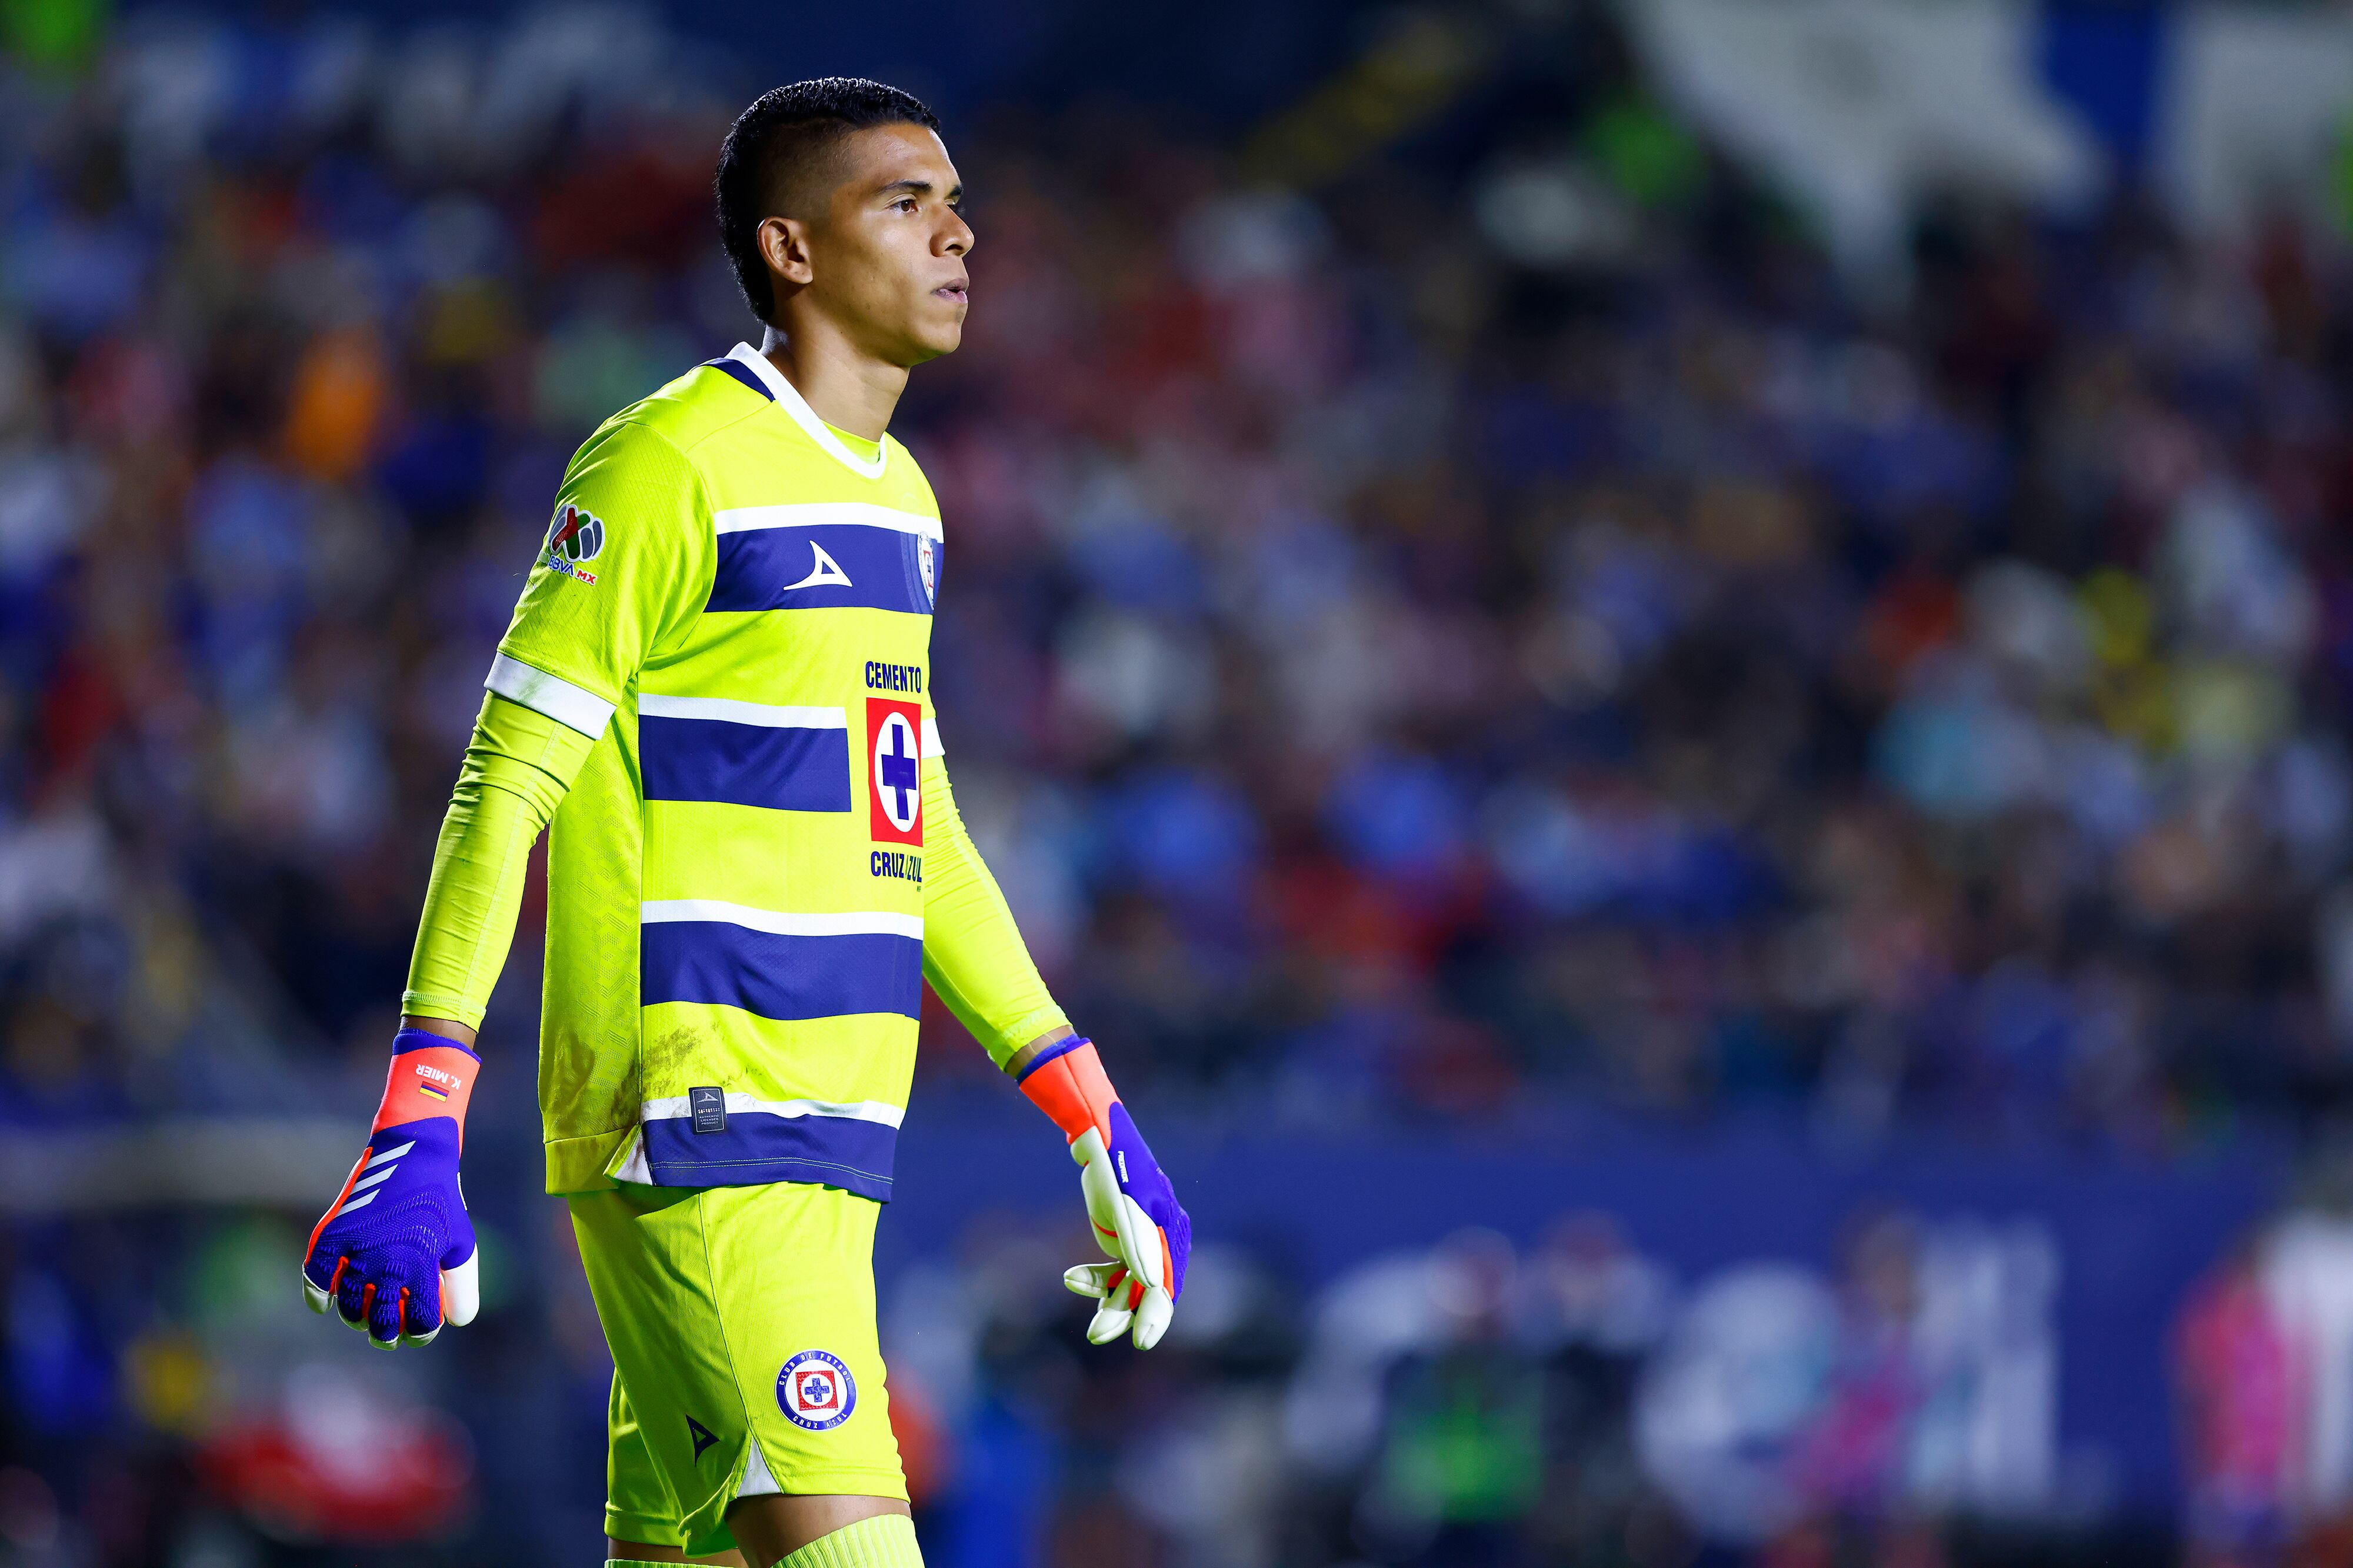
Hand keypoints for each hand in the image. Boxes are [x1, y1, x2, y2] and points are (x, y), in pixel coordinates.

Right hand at [300, 1030, 481, 1347]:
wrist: (414, 1153)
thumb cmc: (440, 1202)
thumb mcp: (462, 1241)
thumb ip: (461, 1285)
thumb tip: (456, 1322)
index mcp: (421, 1264)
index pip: (418, 1321)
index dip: (419, 1333)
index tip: (417, 1332)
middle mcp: (386, 1261)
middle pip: (379, 1320)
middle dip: (385, 1333)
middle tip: (387, 1334)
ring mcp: (357, 1248)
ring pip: (348, 1305)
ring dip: (355, 1316)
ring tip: (363, 1317)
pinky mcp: (333, 1234)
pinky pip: (315, 1277)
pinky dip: (318, 1295)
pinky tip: (325, 1302)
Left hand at [1017, 1037, 1191, 1348]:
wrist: (1096, 1131)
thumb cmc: (1112, 1161)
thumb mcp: (1120, 1200)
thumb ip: (1135, 1241)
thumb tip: (1153, 1285)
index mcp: (1169, 1227)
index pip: (1167, 1282)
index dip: (1157, 1314)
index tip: (1142, 1342)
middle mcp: (1161, 1236)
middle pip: (1148, 1289)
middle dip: (1124, 1314)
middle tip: (1096, 1334)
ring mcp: (1142, 1238)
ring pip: (1129, 1284)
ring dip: (1108, 1302)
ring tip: (1089, 1325)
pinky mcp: (1123, 1236)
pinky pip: (1114, 1270)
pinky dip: (1096, 1278)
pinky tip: (1072, 1277)